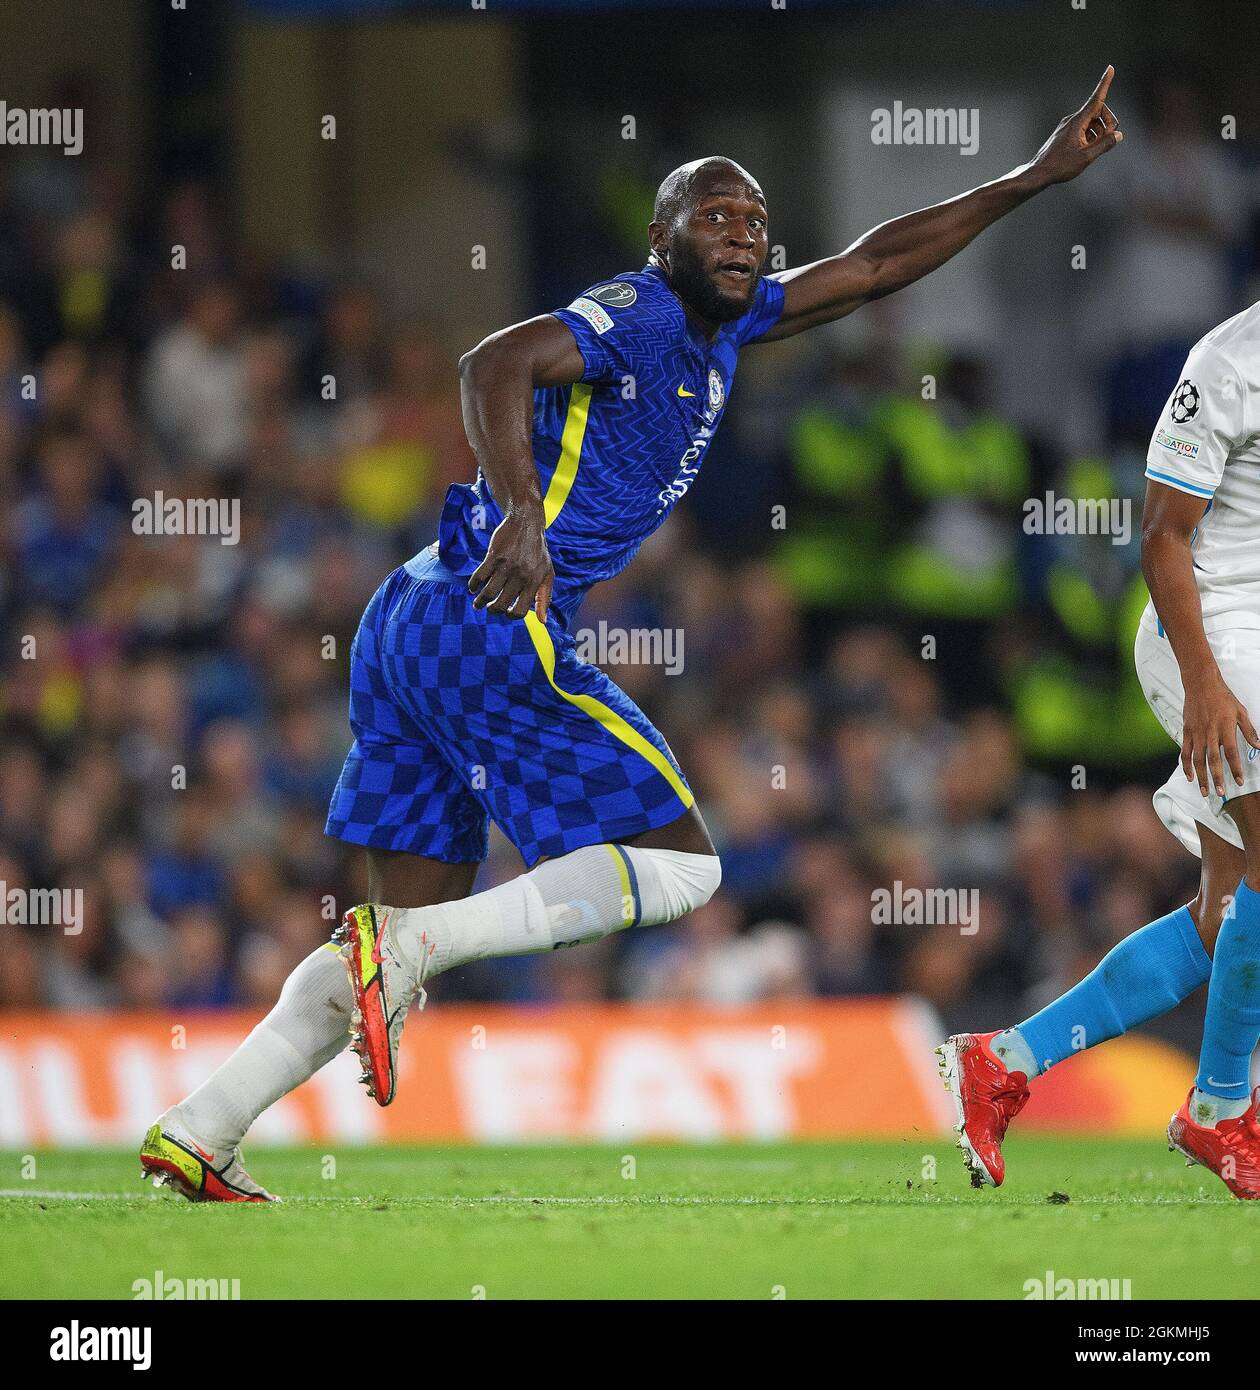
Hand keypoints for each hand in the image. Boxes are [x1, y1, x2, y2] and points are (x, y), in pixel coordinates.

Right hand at [469, 507, 553, 621]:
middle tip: (489, 607)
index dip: (510, 615)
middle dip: (492, 610)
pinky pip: (479, 576)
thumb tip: (543, 622)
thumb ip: (544, 598)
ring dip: (479, 601)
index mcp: (534, 582)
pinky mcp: (494, 555)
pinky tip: (472, 588)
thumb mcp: (547, 574)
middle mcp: (520, 575)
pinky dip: (473, 585)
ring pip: (488, 592)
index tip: (505, 612)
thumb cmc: (538, 552)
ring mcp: (506, 565)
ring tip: (477, 603)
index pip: (520, 610)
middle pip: (501, 604)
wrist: (527, 523)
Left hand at [1028, 66, 1121, 184]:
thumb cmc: (1060, 166)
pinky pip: (1084, 129)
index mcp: (1078, 122)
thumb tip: (1118, 135)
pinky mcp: (1065, 133)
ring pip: (1091, 122)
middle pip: (1098, 112)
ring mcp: (1068, 126)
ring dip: (1099, 132)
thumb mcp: (1086, 157)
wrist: (1038, 173)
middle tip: (1108, 140)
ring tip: (1093, 149)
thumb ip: (1105, 144)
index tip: (1110, 68)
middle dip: (1107, 123)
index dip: (1105, 83)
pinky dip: (1090, 136)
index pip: (1096, 99)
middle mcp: (1072, 120)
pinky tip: (1086, 150)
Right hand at [1181, 671, 1259, 797]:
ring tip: (1205, 790)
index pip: (1231, 753)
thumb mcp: (1241, 712)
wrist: (1201, 685)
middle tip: (1220, 792)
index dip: (1236, 769)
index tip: (1240, 781)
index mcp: (1226, 729)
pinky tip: (1190, 776)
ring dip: (1201, 777)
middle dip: (1217, 778)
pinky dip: (1186, 765)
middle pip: (1213, 760)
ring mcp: (1197, 734)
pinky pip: (1185, 752)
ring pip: (1198, 760)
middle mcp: (1210, 733)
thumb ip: (1250, 731)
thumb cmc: (1223, 697)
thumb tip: (1259, 746)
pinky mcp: (1187, 732)